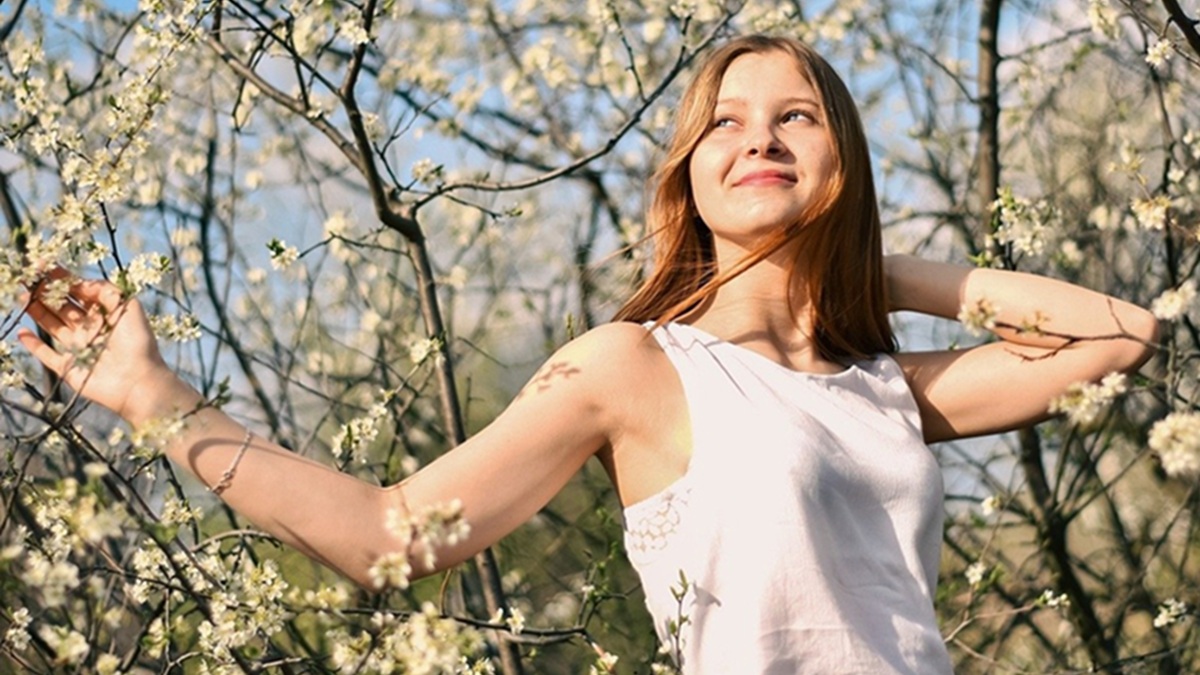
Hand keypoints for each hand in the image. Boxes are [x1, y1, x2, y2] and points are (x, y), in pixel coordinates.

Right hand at [18, 272, 181, 422]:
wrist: (138, 381)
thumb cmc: (138, 343)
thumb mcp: (128, 307)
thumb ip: (106, 290)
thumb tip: (82, 282)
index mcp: (104, 314)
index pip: (79, 292)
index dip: (62, 279)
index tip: (44, 265)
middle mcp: (90, 329)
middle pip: (62, 306)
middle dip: (45, 292)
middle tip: (27, 278)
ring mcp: (78, 348)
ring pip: (51, 325)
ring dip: (36, 311)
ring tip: (21, 295)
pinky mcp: (68, 368)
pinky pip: (46, 355)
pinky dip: (33, 345)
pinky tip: (22, 332)